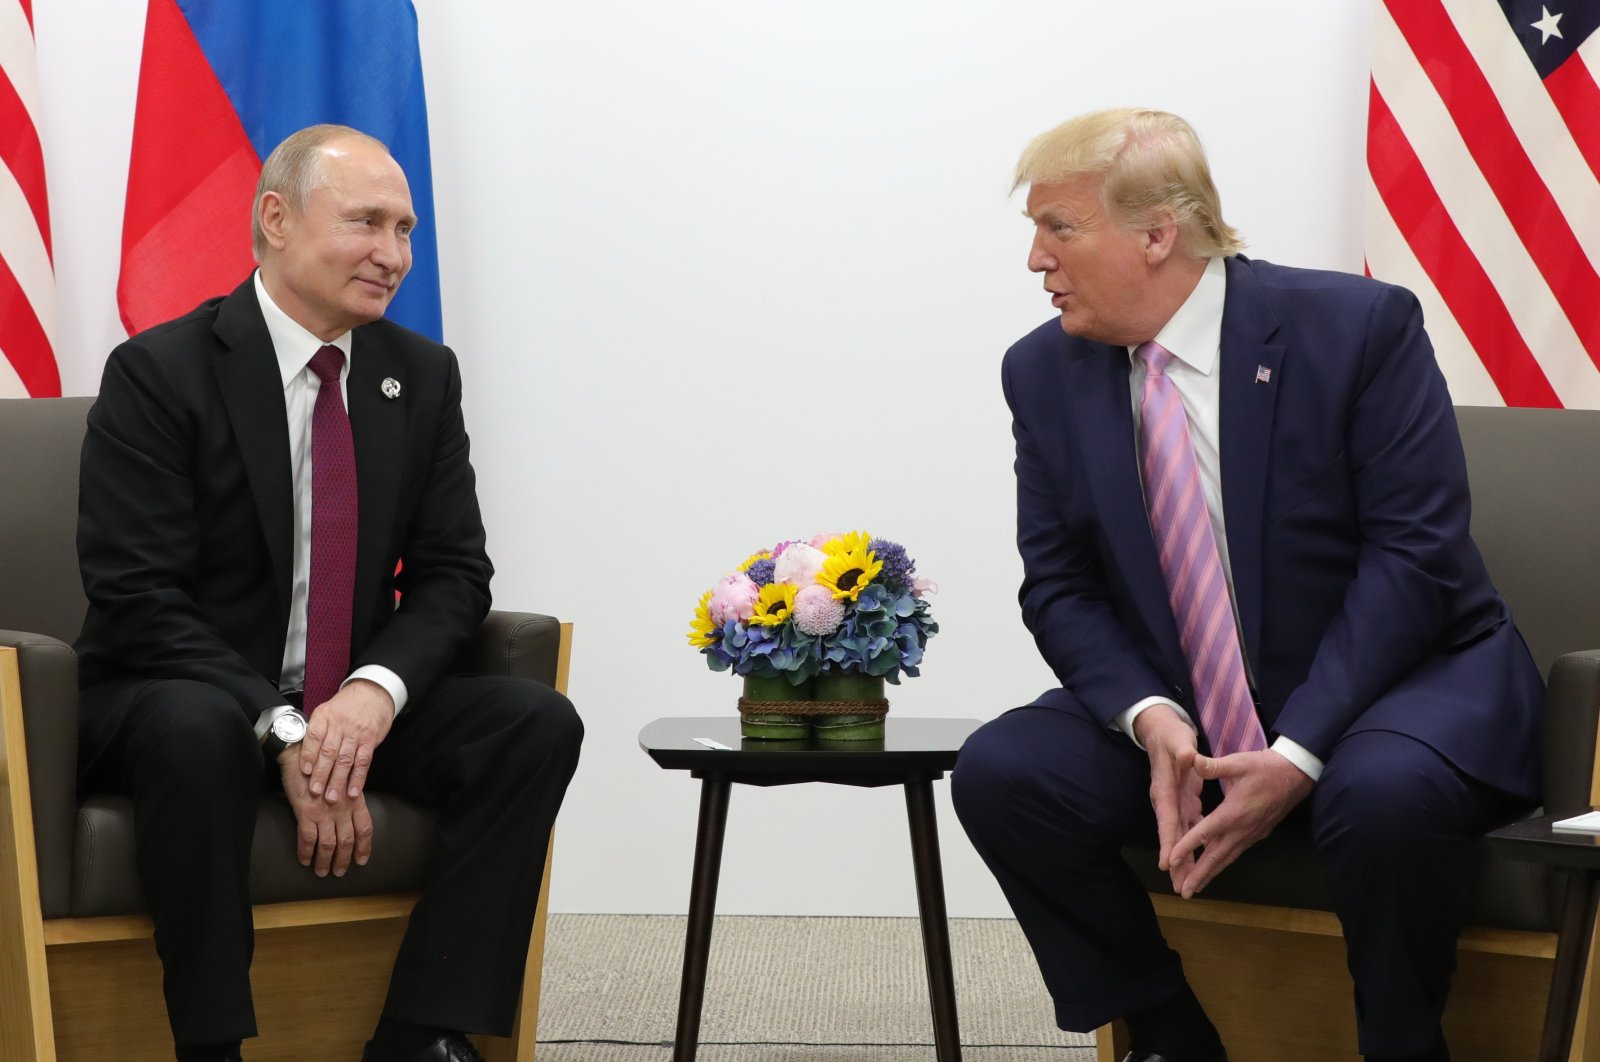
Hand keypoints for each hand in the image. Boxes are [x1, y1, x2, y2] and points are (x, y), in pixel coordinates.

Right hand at [279, 745, 372, 875]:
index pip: (365, 828)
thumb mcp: (342, 782)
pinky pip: (307, 839)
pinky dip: (306, 852)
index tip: (362, 860)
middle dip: (344, 859)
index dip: (365, 846)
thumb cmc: (321, 767)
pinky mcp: (306, 812)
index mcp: (354, 799)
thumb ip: (348, 799)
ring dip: (325, 861)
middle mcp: (342, 807)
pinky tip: (305, 860)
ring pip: (328, 843)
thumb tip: (350, 818)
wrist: (300, 754)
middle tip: (340, 872)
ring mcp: (324, 811)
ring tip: (322, 872)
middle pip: (347, 839)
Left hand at [300, 678, 393, 802]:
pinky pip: (363, 762)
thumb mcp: (326, 711)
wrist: (373, 694)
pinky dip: (358, 778)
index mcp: (325, 717)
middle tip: (315, 792)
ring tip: (332, 797)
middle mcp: (340, 725)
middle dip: (321, 774)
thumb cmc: (346, 706)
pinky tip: (353, 791)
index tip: (305, 771)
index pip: (314, 736)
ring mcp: (356, 734)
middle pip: (329, 752)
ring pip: (345, 760)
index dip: (309, 754)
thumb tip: (303, 755)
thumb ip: (316, 731)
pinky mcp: (370, 741)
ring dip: (338, 780)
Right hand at [1133, 705, 1203, 877]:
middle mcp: (1167, 800)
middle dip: (1175, 862)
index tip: (1166, 863)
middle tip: (1180, 886)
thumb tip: (1188, 756)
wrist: (1162, 730)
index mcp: (1165, 789)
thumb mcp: (1177, 740)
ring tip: (1188, 882)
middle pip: (1172, 835)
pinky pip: (1189, 827)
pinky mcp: (1183, 801)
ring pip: (1180, 836)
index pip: (1167, 819)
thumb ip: (1183, 750)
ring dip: (1184, 859)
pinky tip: (1202, 858)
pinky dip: (1194, 844)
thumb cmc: (1171, 736)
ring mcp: (1175, 802)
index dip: (1167, 841)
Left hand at [1166, 750, 1314, 897]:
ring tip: (1196, 888)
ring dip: (1211, 873)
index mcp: (1233, 813)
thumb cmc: (1265, 767)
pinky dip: (1223, 862)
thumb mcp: (1238, 762)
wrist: (1296, 774)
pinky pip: (1236, 852)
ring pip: (1227, 858)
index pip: (1205, 833)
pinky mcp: (1258, 833)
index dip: (1186, 847)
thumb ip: (1213, 765)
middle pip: (1216, 856)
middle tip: (1184, 892)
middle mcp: (1242, 829)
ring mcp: (1251, 834)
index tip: (1171, 862)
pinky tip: (1215, 866)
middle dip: (1199, 875)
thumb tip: (1191, 760)